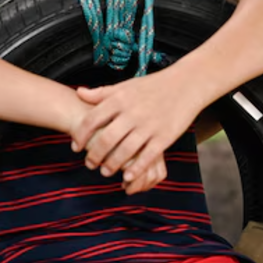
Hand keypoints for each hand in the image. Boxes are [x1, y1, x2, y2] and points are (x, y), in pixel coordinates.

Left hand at [69, 71, 201, 194]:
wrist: (186, 84)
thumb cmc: (153, 85)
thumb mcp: (126, 85)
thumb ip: (102, 92)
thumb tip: (78, 92)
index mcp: (120, 99)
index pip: (92, 120)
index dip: (80, 136)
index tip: (76, 147)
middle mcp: (132, 113)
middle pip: (106, 139)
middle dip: (94, 155)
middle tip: (89, 164)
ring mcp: (149, 126)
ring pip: (125, 151)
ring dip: (112, 165)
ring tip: (105, 172)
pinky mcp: (164, 137)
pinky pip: (146, 157)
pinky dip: (135, 170)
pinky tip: (127, 177)